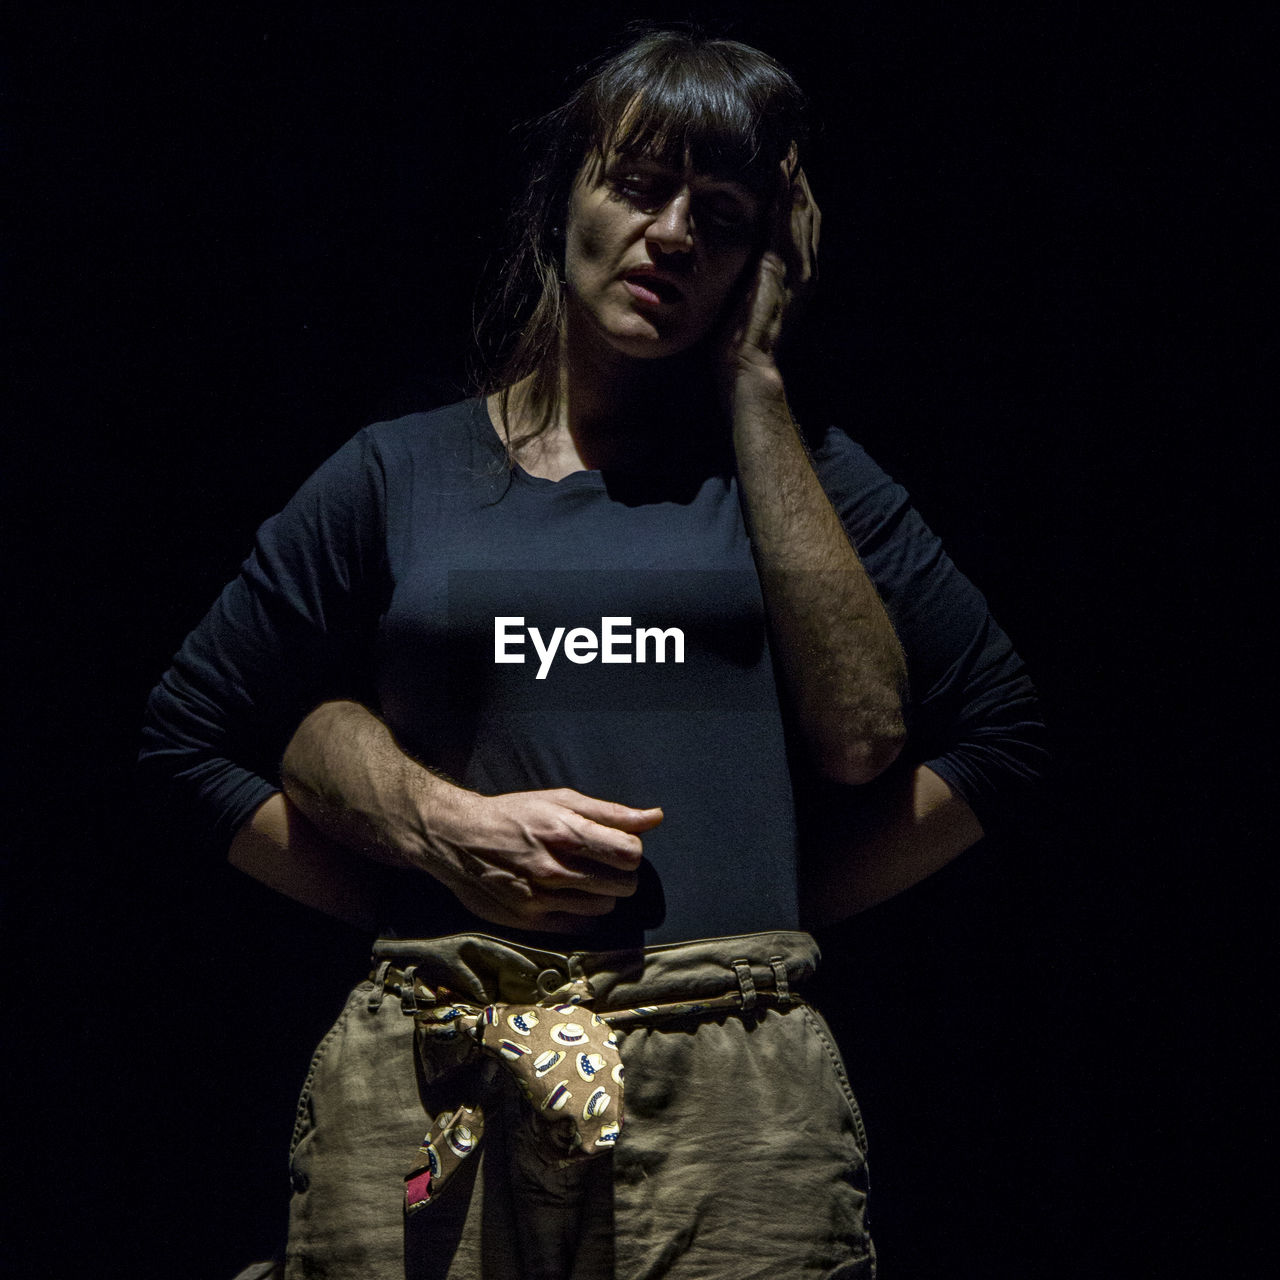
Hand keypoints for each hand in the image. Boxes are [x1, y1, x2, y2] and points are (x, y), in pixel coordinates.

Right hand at [422, 787, 663, 932]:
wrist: (458, 838)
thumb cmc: (514, 814)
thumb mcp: (561, 800)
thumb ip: (611, 812)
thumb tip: (656, 817)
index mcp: (566, 832)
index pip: (630, 853)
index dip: (632, 850)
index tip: (619, 846)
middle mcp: (555, 868)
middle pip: (624, 884)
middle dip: (622, 873)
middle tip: (603, 863)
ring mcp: (541, 898)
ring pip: (605, 907)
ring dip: (603, 893)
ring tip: (583, 878)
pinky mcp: (530, 920)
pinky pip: (581, 926)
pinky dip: (583, 912)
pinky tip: (569, 896)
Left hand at [724, 145, 820, 376]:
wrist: (749, 368)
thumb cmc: (740, 343)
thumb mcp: (749, 301)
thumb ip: (752, 278)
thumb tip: (740, 261)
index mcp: (798, 275)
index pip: (800, 224)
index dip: (795, 194)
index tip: (785, 165)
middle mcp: (805, 268)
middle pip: (807, 211)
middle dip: (800, 177)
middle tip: (791, 144)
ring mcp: (796, 268)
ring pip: (801, 211)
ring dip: (795, 177)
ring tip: (787, 147)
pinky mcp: (779, 269)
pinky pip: (784, 223)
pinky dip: (784, 196)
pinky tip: (780, 171)